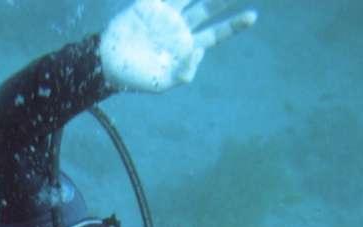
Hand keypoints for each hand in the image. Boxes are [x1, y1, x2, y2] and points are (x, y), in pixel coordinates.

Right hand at [100, 0, 256, 92]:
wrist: (109, 66)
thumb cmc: (138, 78)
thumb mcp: (164, 82)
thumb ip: (184, 70)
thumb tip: (198, 50)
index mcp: (187, 46)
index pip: (215, 34)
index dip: (233, 25)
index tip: (252, 16)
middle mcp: (180, 28)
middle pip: (208, 9)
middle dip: (224, 0)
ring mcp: (165, 15)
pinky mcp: (149, 5)